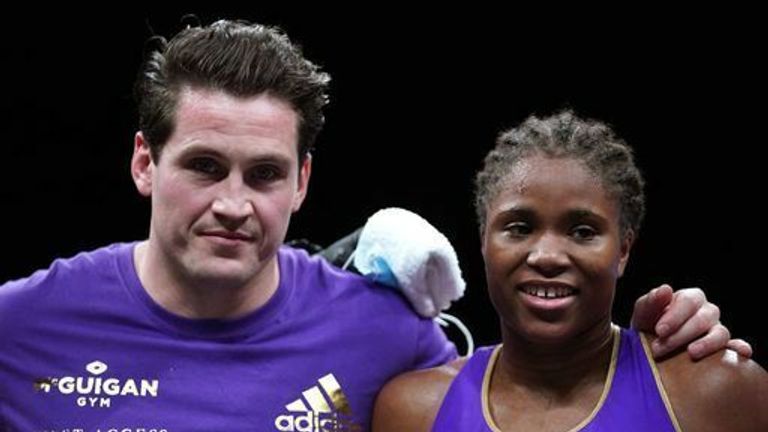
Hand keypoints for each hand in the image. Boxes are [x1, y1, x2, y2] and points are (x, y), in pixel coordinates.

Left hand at [631, 284, 752, 359]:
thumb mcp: (644, 312)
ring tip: (690, 353)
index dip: (675, 316)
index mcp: (690, 298)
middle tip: (659, 348)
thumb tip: (665, 289)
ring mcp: (717, 329)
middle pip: (702, 319)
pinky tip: (740, 354)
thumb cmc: (648, 325)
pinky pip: (737, 347)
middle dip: (680, 335)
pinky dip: (740, 349)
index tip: (659, 330)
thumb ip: (651, 301)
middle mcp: (707, 311)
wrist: (651, 347)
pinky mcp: (724, 348)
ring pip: (720, 333)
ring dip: (706, 344)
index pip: (689, 301)